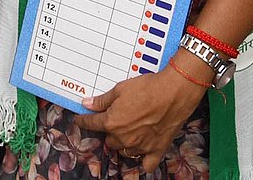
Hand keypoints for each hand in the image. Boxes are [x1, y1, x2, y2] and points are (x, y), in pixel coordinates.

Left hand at [74, 62, 206, 172]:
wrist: (173, 92)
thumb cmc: (147, 88)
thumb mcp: (120, 89)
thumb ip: (102, 100)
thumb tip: (87, 104)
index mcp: (112, 122)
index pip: (92, 124)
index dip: (84, 121)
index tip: (80, 119)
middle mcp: (123, 137)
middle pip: (109, 139)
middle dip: (109, 130)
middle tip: (113, 121)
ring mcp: (140, 146)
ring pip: (124, 150)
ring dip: (123, 143)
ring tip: (127, 133)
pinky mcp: (156, 149)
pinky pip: (146, 164)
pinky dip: (142, 161)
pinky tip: (141, 154)